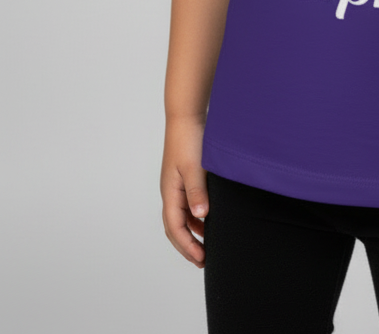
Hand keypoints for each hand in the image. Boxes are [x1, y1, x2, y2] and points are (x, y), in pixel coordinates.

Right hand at [160, 116, 209, 267]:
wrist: (186, 117)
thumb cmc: (189, 140)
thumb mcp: (194, 167)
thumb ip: (197, 192)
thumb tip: (200, 217)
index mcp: (170, 192)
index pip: (175, 228)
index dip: (187, 246)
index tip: (201, 259)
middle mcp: (171, 192)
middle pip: (174, 227)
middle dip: (187, 246)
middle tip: (203, 260)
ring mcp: (176, 186)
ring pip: (181, 218)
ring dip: (192, 233)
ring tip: (206, 245)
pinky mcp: (184, 178)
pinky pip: (187, 206)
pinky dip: (195, 218)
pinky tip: (208, 220)